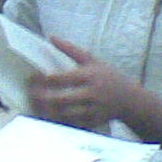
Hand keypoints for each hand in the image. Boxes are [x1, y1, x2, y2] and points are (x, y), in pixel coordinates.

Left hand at [27, 37, 142, 129]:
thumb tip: (51, 37)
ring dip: (50, 111)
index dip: (47, 79)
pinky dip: (60, 121)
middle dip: (45, 98)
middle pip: (64, 99)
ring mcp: (93, 110)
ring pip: (67, 114)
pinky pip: (73, 124)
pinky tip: (49, 116)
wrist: (129, 100)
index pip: (65, 78)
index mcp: (90, 76)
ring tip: (36, 105)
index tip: (34, 77)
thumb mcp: (92, 60)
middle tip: (31, 94)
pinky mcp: (93, 122)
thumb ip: (70, 49)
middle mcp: (92, 94)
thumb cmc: (107, 76)